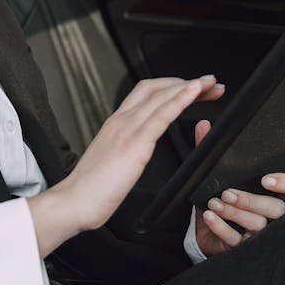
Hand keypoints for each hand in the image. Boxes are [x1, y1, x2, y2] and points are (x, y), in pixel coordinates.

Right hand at [28, 76, 224, 256]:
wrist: (74, 202)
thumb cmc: (92, 189)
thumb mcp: (113, 161)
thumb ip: (127, 150)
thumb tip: (139, 151)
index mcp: (117, 123)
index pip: (147, 93)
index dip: (172, 86)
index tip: (193, 88)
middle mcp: (122, 120)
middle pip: (158, 89)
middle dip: (186, 82)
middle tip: (210, 84)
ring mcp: (127, 129)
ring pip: (161, 96)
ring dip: (189, 87)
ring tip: (210, 84)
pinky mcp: (134, 143)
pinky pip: (161, 115)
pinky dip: (180, 100)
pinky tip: (194, 92)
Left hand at [192, 119, 284, 256]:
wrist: (206, 229)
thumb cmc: (220, 198)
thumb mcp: (216, 175)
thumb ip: (213, 152)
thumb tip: (203, 125)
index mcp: (271, 193)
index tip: (267, 179)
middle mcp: (270, 214)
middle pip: (275, 208)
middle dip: (252, 199)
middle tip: (228, 192)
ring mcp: (257, 233)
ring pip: (257, 225)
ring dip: (235, 213)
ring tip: (215, 202)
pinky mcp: (241, 247)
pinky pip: (235, 240)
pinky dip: (221, 227)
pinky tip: (209, 216)